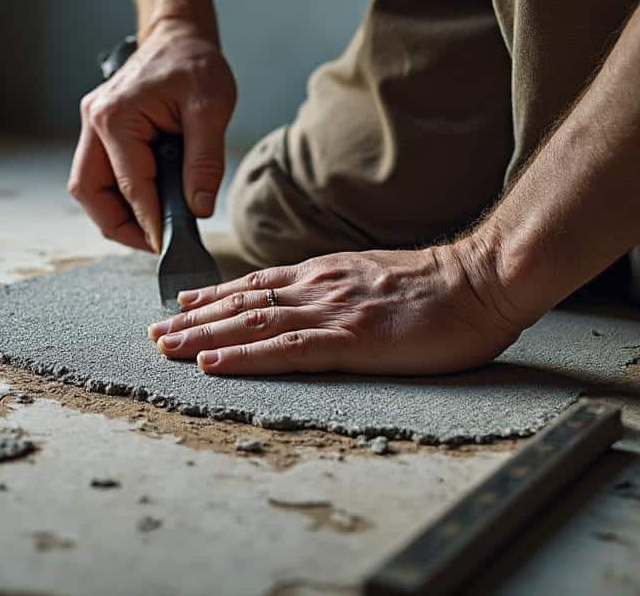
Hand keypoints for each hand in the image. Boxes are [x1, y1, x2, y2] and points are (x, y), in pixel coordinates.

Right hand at [68, 19, 236, 251]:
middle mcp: (94, 123)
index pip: (129, 185)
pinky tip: (147, 205)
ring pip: (89, 187)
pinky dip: (118, 197)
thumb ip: (205, 161)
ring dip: (114, 214)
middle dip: (118, 225)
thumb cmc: (194, 64)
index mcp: (115, 116)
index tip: (168, 245)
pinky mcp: (100, 133)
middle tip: (153, 243)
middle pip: (89, 192)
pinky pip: (99, 175)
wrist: (179, 36)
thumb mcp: (212, 108)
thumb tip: (197, 208)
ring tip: (152, 229)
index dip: (149, 221)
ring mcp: (92, 128)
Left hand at [146, 243, 530, 374]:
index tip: (180, 305)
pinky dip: (242, 357)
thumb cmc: (442, 286)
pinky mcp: (350, 340)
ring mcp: (331, 312)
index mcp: (325, 273)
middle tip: (154, 334)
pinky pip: (283, 350)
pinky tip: (212, 365)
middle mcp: (317, 287)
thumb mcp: (377, 275)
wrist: (485, 280)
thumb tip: (314, 300)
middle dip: (192, 320)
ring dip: (201, 337)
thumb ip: (340, 286)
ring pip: (250, 325)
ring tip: (165, 348)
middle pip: (240, 304)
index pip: (255, 285)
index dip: (213, 296)